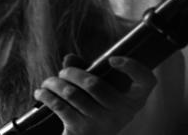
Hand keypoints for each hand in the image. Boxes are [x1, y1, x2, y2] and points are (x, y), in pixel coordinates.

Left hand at [33, 55, 156, 134]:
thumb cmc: (97, 108)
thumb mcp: (101, 91)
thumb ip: (89, 71)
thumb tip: (70, 59)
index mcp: (134, 99)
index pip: (146, 80)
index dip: (132, 67)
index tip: (113, 59)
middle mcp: (122, 113)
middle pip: (93, 84)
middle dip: (71, 73)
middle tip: (63, 73)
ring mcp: (103, 123)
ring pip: (72, 93)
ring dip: (54, 83)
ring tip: (49, 82)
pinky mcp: (82, 131)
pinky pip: (60, 106)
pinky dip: (47, 96)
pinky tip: (41, 93)